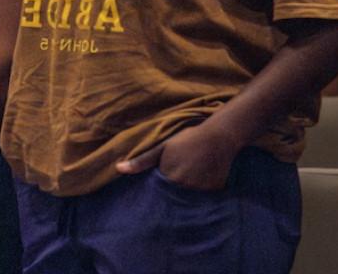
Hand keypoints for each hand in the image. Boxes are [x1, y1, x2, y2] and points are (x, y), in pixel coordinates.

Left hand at [116, 122, 240, 190]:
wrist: (219, 136)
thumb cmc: (188, 139)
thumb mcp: (163, 147)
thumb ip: (141, 161)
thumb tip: (118, 169)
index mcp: (168, 177)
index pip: (156, 194)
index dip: (155, 193)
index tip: (153, 193)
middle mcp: (182, 187)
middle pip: (171, 199)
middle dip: (169, 196)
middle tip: (175, 183)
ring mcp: (198, 192)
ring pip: (186, 200)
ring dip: (185, 196)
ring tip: (189, 182)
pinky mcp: (212, 194)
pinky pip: (201, 200)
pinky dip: (199, 195)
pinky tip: (201, 183)